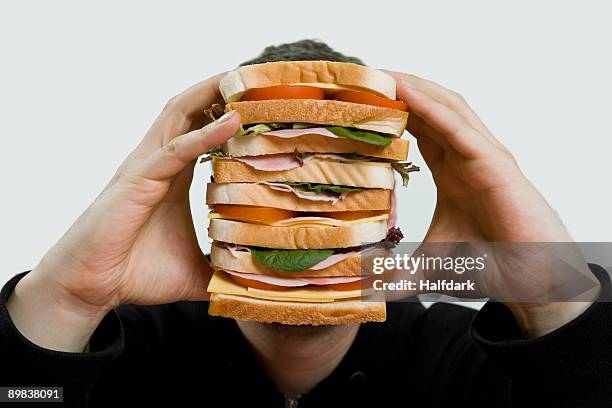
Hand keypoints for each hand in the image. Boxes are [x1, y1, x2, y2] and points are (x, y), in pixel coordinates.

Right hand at [7, 75, 240, 350]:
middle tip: (258, 77)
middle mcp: (160, 163)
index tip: (264, 105)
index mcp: (174, 176)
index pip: (203, 131)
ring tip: (245, 78)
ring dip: (212, 95)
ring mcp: (146, 167)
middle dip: (222, 90)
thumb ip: (224, 273)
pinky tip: (232, 122)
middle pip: (192, 111)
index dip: (230, 112)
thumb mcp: (196, 272)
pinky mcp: (137, 181)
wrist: (91, 289)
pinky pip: (175, 150)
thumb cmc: (136, 274)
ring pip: (180, 116)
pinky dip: (203, 134)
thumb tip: (256, 287)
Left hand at [387, 72, 599, 337]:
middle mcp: (467, 157)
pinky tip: (406, 93)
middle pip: (431, 110)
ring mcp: (482, 156)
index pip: (419, 129)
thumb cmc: (491, 265)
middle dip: (401, 90)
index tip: (362, 100)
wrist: (530, 282)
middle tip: (367, 76)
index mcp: (453, 170)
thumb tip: (370, 289)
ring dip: (415, 87)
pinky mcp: (494, 163)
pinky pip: (458, 128)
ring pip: (446, 108)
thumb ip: (401, 271)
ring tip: (382, 73)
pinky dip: (431, 107)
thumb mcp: (431, 262)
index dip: (393, 110)